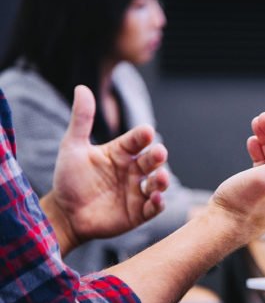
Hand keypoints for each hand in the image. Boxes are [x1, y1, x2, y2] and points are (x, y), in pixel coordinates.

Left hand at [42, 85, 168, 253]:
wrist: (64, 214)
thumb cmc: (69, 179)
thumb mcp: (72, 147)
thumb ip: (81, 119)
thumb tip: (82, 88)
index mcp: (121, 152)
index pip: (136, 140)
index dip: (142, 136)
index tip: (146, 132)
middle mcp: (133, 170)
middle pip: (151, 160)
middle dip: (157, 156)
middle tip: (159, 153)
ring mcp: (137, 191)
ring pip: (157, 183)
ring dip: (162, 180)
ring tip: (161, 178)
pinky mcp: (139, 212)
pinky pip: (154, 207)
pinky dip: (158, 203)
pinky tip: (156, 198)